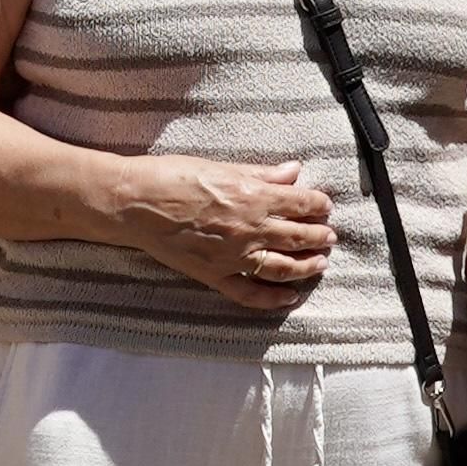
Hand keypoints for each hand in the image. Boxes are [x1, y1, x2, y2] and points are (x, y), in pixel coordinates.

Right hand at [115, 156, 331, 318]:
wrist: (135, 203)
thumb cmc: (173, 177)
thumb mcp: (221, 166)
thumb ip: (261, 173)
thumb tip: (293, 172)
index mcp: (253, 198)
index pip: (300, 204)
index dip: (318, 205)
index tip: (325, 206)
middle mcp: (250, 230)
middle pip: (298, 236)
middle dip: (319, 236)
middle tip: (330, 236)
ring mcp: (234, 258)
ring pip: (283, 267)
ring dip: (308, 266)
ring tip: (321, 263)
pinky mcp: (215, 276)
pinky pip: (251, 294)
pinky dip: (274, 299)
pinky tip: (290, 297)